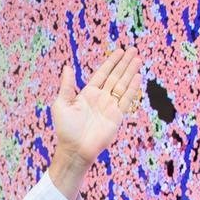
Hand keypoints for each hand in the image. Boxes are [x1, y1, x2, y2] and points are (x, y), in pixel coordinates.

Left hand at [48, 48, 142, 199]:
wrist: (75, 150)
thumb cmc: (66, 129)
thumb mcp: (62, 104)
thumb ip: (67, 86)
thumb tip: (67, 67)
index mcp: (88, 94)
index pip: (102, 74)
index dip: (111, 62)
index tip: (120, 51)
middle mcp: (101, 98)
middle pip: (115, 76)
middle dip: (124, 63)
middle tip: (134, 50)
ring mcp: (110, 107)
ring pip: (122, 85)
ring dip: (130, 72)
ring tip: (138, 59)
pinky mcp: (117, 117)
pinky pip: (126, 100)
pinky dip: (132, 89)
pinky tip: (137, 77)